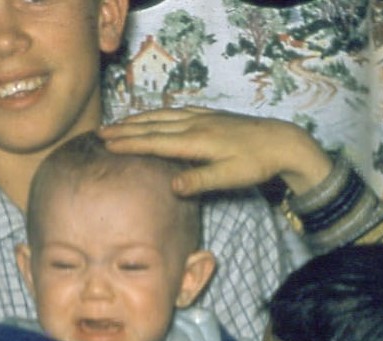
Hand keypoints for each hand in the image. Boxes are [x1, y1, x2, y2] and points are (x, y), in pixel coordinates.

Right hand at [99, 106, 331, 196]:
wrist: (282, 141)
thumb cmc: (255, 163)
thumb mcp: (230, 177)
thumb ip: (200, 181)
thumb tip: (172, 186)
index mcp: (196, 141)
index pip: (155, 142)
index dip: (129, 143)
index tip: (107, 144)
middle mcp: (195, 125)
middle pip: (153, 126)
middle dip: (125, 129)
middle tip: (100, 132)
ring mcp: (202, 118)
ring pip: (162, 116)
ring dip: (138, 119)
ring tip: (118, 123)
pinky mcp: (210, 116)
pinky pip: (176, 111)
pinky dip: (158, 113)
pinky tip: (153, 115)